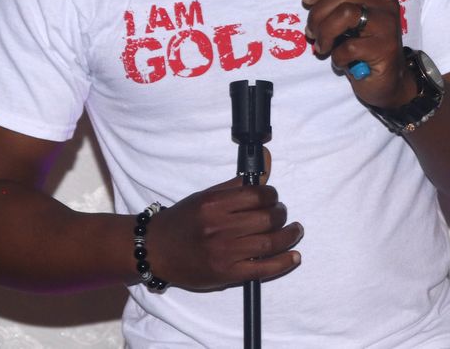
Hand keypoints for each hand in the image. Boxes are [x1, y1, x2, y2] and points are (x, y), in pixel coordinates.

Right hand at [145, 153, 301, 290]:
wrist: (155, 250)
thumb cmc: (180, 222)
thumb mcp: (203, 196)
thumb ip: (233, 187)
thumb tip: (263, 175)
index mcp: (213, 205)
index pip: (256, 195)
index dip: (271, 195)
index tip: (273, 198)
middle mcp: (219, 228)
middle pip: (267, 218)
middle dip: (281, 214)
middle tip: (282, 214)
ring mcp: (223, 253)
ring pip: (269, 243)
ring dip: (289, 236)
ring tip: (294, 231)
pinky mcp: (226, 274)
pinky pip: (263, 269)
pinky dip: (283, 263)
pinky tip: (294, 256)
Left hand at [301, 0, 416, 109]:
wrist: (387, 80)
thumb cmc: (363, 47)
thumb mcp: (346, 19)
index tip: (306, 0)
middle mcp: (386, 3)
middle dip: (318, 15)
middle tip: (311, 32)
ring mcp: (388, 25)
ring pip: (345, 14)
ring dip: (325, 33)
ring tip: (322, 47)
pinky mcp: (385, 48)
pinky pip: (350, 46)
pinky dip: (337, 56)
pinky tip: (341, 61)